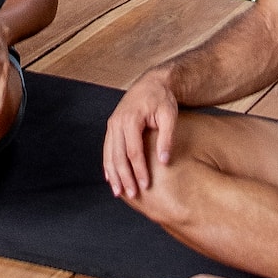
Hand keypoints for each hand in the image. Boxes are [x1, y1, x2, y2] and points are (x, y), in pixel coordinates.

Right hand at [103, 70, 178, 199]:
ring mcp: (113, 124)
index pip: (133, 151)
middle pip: (118, 155)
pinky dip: (108, 164)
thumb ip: (166, 139)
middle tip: (132, 194)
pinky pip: (107, 148)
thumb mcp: (169, 116)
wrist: (153, 83)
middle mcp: (117, 122)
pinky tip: (110, 177)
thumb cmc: (163, 99)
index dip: (139, 170)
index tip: (145, 185)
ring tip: (118, 192)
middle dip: (124, 177)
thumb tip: (164, 161)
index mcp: (131, 119)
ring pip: (109, 153)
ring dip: (113, 174)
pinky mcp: (112, 126)